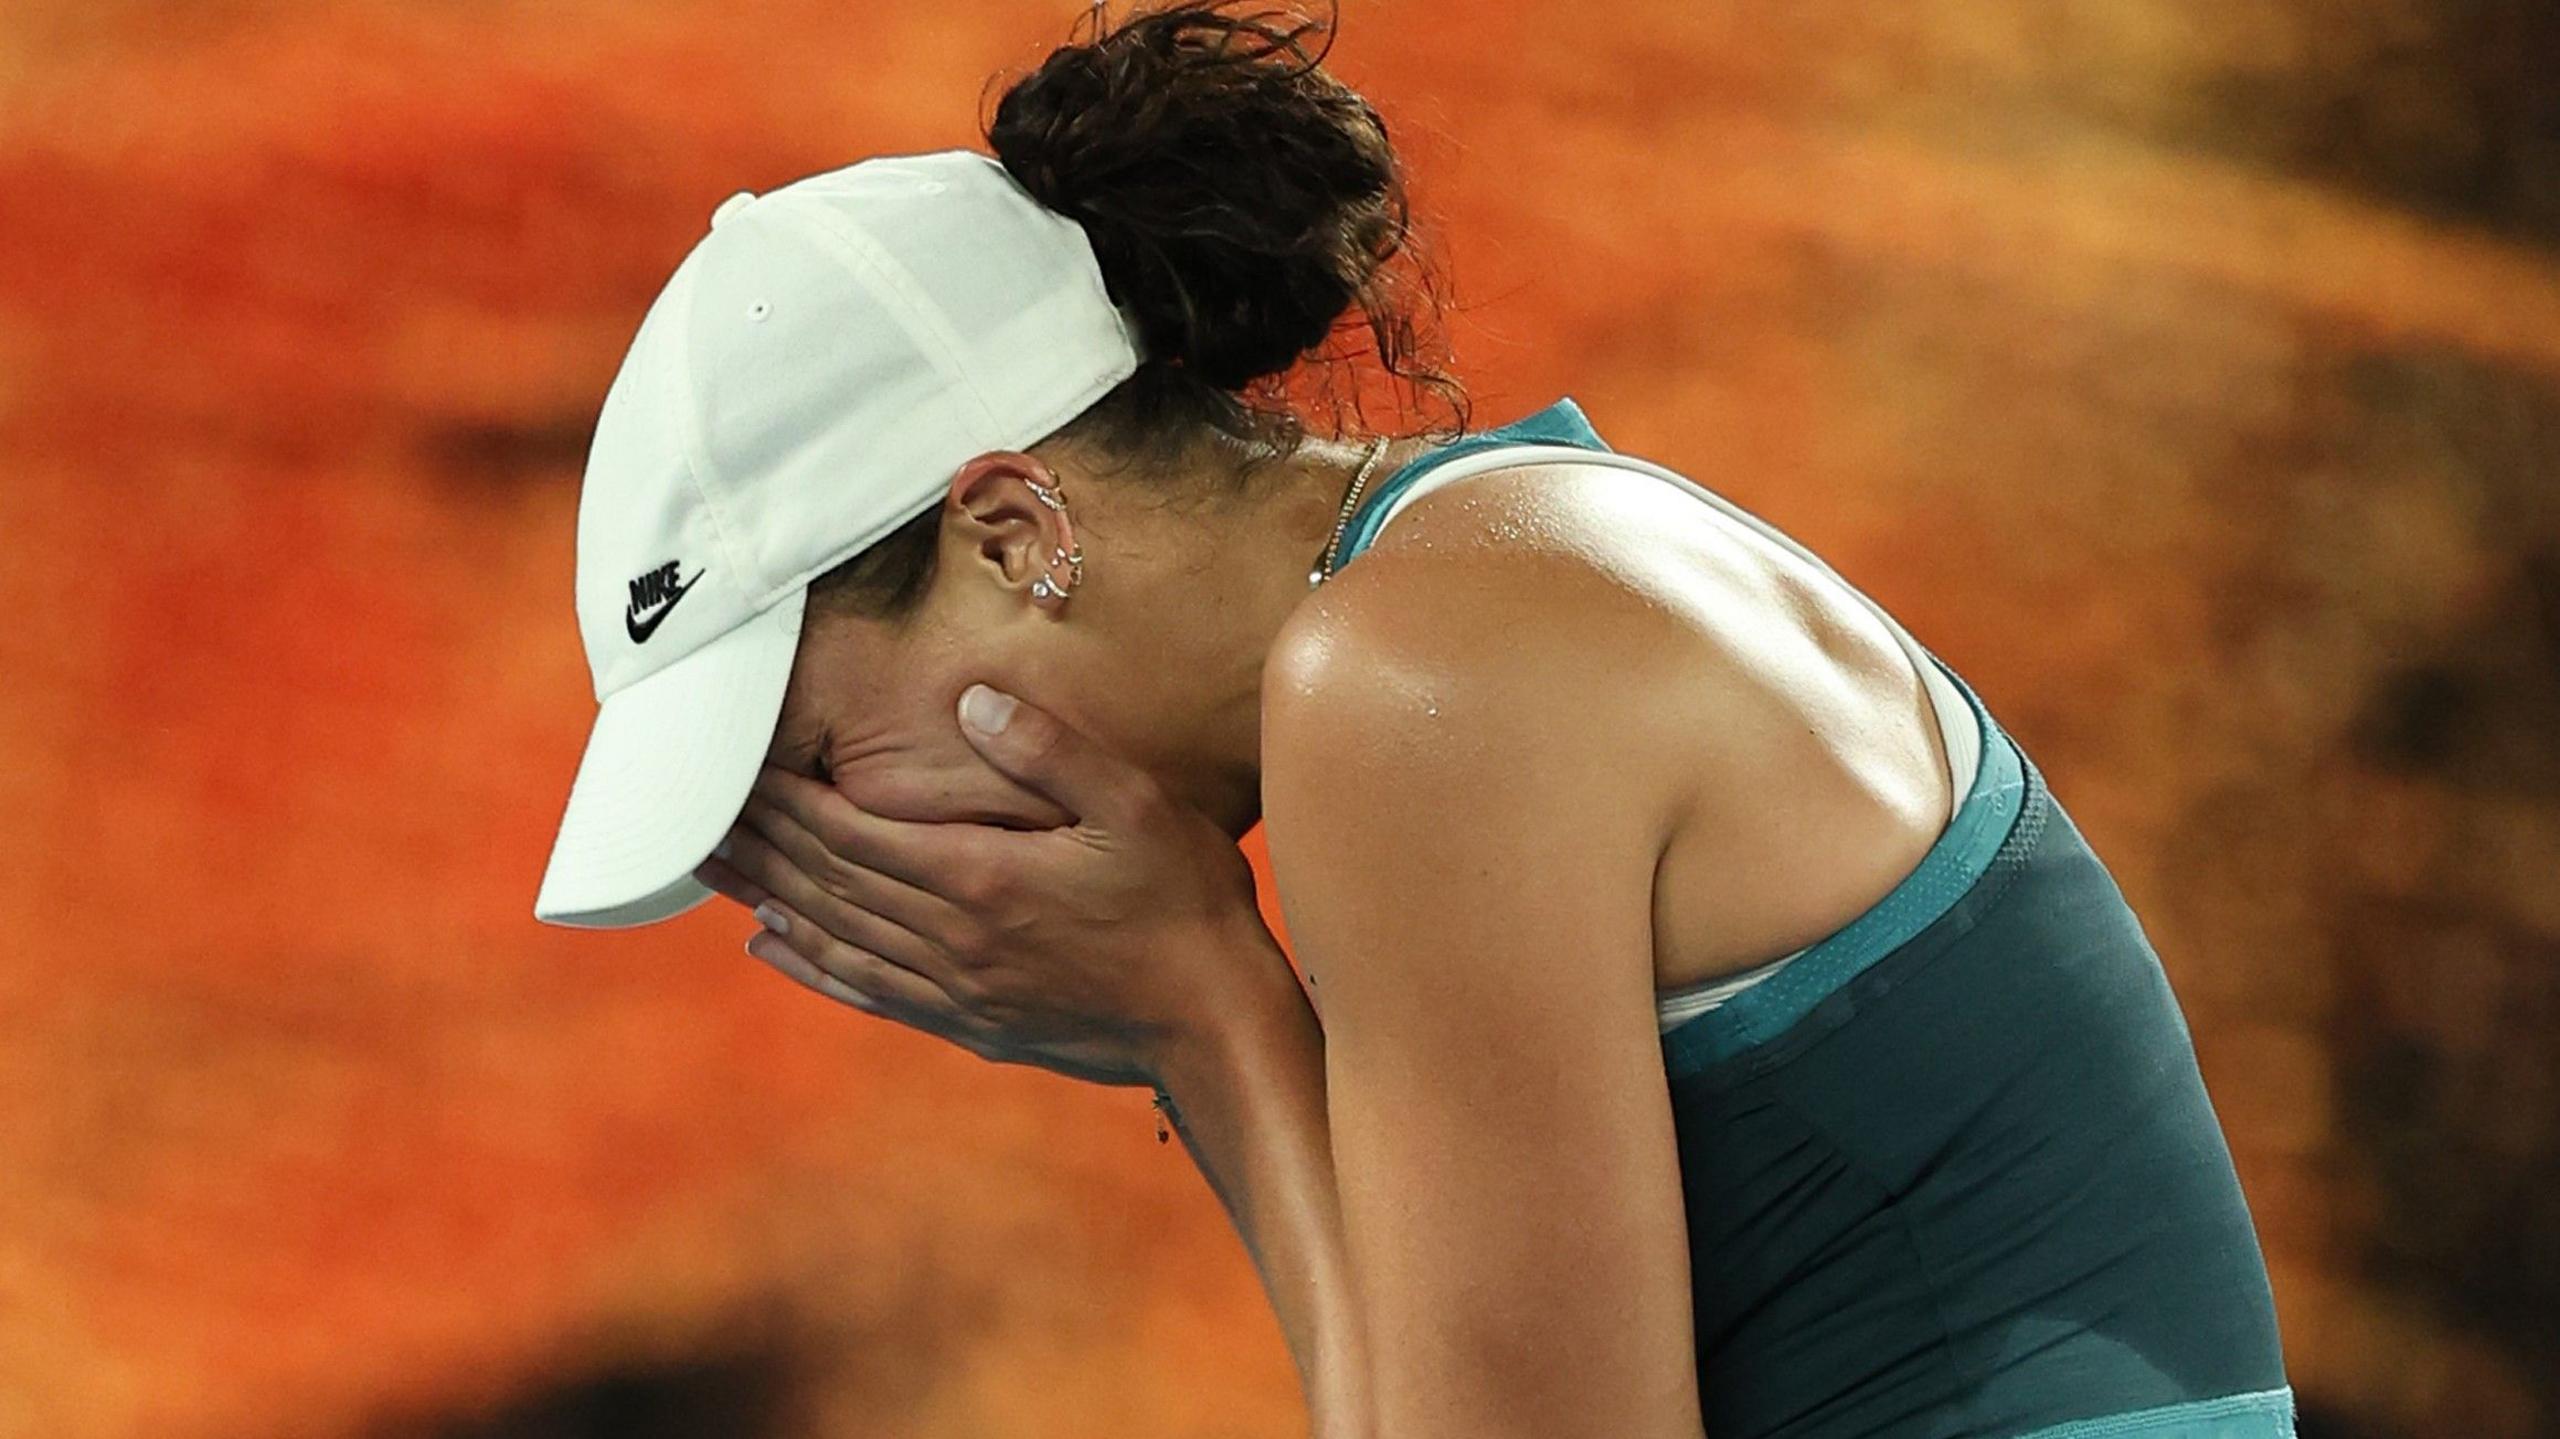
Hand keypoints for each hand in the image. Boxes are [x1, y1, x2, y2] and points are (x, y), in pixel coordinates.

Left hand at [695, 685, 1307, 1088]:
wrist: (1213, 1025)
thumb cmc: (1186, 905)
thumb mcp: (1134, 806)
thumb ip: (1048, 751)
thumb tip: (969, 700)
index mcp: (979, 879)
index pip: (851, 833)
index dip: (787, 800)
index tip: (734, 768)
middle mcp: (951, 938)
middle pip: (826, 883)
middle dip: (757, 842)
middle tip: (690, 811)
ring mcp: (957, 989)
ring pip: (834, 936)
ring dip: (765, 897)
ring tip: (709, 866)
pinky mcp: (971, 1023)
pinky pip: (867, 991)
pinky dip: (810, 966)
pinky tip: (774, 948)